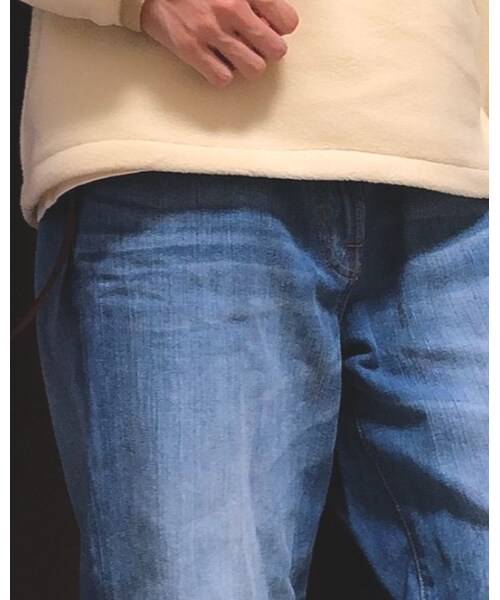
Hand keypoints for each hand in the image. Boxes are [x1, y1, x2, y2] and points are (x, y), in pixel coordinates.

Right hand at [139, 0, 299, 87]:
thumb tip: (272, 22)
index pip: (287, 22)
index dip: (280, 29)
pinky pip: (223, 78)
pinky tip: (216, 63)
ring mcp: (210, 32)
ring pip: (254, 69)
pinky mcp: (190, 50)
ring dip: (248, 66)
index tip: (267, 27)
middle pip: (275, 51)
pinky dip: (223, 75)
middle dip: (268, 51)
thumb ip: (253, 0)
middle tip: (255, 47)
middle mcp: (230, 9)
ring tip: (237, 57)